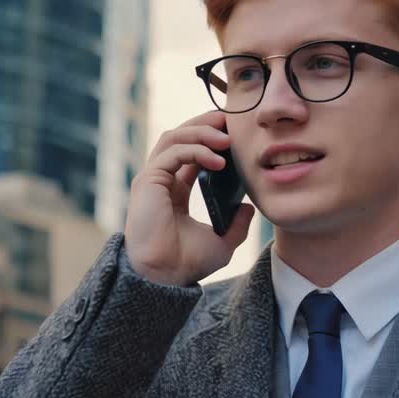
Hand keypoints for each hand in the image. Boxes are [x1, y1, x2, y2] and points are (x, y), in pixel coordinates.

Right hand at [124, 110, 255, 285]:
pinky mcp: (148, 181)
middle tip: (231, 120)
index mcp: (175, 191)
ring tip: (227, 138)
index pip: (191, 152)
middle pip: (180, 136)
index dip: (211, 138)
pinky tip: (218, 160)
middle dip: (205, 124)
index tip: (235, 134)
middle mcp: (162, 180)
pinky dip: (196, 150)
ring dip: (202, 131)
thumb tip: (250, 208)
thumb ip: (236, 225)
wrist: (165, 277)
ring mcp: (153, 179)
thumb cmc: (186, 263)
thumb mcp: (222, 242)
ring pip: (174, 137)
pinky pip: (173, 153)